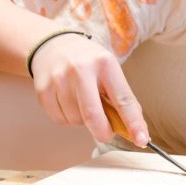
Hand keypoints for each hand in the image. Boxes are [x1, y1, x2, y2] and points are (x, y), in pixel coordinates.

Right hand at [29, 32, 149, 146]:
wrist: (53, 45)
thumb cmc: (88, 61)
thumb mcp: (109, 69)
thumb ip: (121, 96)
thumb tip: (136, 128)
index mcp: (105, 63)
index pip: (123, 99)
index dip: (133, 123)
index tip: (142, 139)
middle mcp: (81, 70)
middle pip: (93, 115)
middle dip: (103, 132)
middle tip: (106, 133)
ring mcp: (59, 80)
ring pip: (76, 120)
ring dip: (83, 121)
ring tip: (83, 103)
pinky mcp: (43, 90)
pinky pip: (60, 120)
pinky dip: (68, 119)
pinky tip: (69, 103)